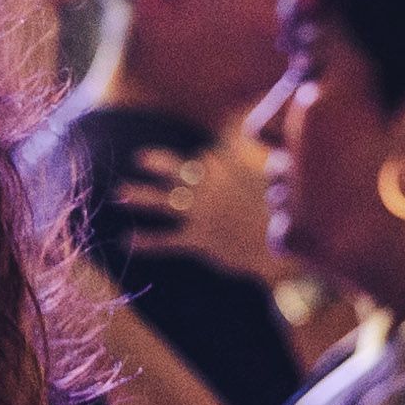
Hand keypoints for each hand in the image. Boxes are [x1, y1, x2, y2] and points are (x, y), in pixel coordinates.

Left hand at [116, 122, 289, 287]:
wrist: (284, 246)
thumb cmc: (285, 218)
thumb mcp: (278, 183)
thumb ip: (264, 169)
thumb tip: (267, 160)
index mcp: (229, 172)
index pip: (205, 159)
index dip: (200, 163)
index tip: (197, 165)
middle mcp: (210, 189)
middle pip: (176, 169)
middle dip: (156, 162)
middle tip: (138, 158)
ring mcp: (202, 213)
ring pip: (163, 201)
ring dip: (140, 196)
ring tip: (119, 194)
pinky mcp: (198, 239)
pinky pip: (165, 240)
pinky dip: (145, 241)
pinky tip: (126, 241)